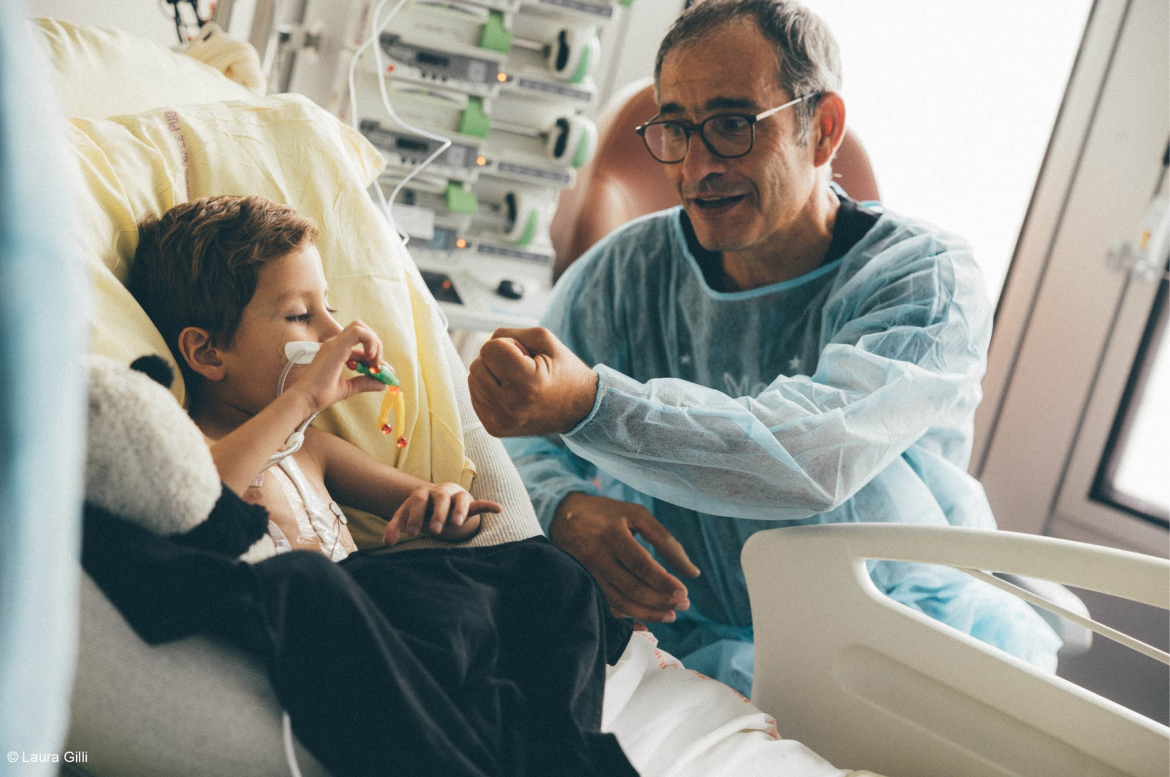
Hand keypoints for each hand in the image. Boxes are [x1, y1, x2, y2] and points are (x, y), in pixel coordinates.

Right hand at [287, 320, 385, 414]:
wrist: (306, 399)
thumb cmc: (320, 394)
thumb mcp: (349, 388)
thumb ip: (364, 383)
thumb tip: (382, 384)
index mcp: (337, 351)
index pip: (361, 346)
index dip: (377, 357)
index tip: (385, 373)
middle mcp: (335, 344)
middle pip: (361, 330)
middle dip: (376, 344)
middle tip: (378, 365)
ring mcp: (335, 344)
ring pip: (360, 327)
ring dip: (374, 341)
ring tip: (375, 361)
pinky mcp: (336, 346)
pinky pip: (358, 332)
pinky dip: (370, 341)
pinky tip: (370, 358)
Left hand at [382, 482, 500, 545]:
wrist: (438, 502)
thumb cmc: (421, 511)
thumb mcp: (406, 517)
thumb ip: (395, 527)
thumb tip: (386, 543)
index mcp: (422, 493)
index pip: (417, 500)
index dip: (415, 515)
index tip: (412, 533)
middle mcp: (439, 491)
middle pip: (439, 498)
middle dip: (437, 514)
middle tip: (435, 531)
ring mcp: (456, 496)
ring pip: (459, 498)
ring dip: (458, 510)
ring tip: (457, 525)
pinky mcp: (469, 503)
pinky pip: (480, 503)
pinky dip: (488, 506)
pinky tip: (498, 509)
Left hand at [468, 327, 598, 437]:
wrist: (578, 409)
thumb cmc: (562, 370)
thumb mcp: (544, 340)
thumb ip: (509, 334)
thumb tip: (483, 347)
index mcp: (526, 384)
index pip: (489, 349)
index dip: (507, 345)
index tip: (526, 356)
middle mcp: (510, 407)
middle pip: (476, 365)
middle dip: (496, 360)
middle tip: (523, 370)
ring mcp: (500, 421)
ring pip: (472, 380)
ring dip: (491, 375)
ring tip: (517, 383)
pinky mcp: (494, 428)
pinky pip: (475, 397)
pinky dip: (490, 390)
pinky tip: (510, 394)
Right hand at [550, 493, 699, 622]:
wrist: (562, 514)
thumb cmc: (607, 514)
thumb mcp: (637, 515)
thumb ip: (665, 540)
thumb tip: (693, 573)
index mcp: (613, 535)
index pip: (642, 566)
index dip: (664, 583)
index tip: (684, 594)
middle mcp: (597, 556)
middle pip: (632, 588)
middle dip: (661, 601)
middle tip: (683, 605)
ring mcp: (587, 572)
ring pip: (620, 602)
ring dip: (648, 613)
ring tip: (669, 615)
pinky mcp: (583, 583)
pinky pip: (606, 606)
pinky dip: (627, 618)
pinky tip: (646, 622)